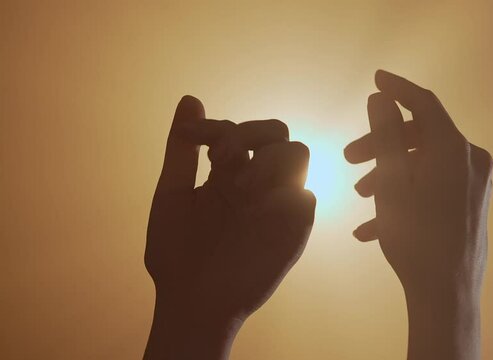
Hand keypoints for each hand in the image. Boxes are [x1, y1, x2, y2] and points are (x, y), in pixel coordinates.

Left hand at [144, 96, 315, 358]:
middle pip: (277, 133)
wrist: (191, 300)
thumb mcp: (172, 194)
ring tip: (240, 188)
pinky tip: (257, 214)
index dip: (218, 127)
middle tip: (222, 161)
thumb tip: (190, 99)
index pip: (240, 130)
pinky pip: (306, 198)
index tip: (193, 139)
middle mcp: (258, 183)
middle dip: (250, 134)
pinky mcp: (294, 229)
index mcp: (230, 173)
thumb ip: (182, 149)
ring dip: (269, 160)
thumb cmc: (176, 252)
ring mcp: (277, 204)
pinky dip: (287, 196)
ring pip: (297, 155)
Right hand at [345, 70, 492, 359]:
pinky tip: (372, 228)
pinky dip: (404, 198)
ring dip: (389, 174)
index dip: (398, 89)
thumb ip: (387, 136)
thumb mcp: (392, 182)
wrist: (447, 294)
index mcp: (454, 148)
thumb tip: (382, 100)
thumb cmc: (415, 237)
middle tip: (348, 159)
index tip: (375, 79)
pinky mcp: (471, 206)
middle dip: (381, 145)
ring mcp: (474, 185)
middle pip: (420, 137)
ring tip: (360, 196)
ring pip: (423, 165)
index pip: (424, 103)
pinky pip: (432, 190)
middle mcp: (470, 161)